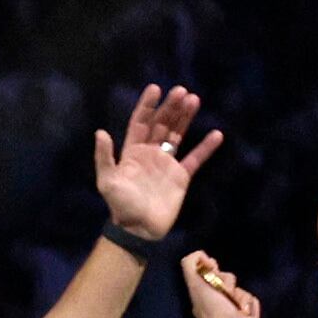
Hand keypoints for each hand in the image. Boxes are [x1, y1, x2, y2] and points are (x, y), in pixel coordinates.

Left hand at [94, 86, 223, 238]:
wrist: (139, 228)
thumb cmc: (120, 205)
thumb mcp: (107, 181)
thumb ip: (105, 157)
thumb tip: (100, 132)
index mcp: (132, 151)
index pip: (140, 122)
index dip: (147, 105)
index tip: (156, 89)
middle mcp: (151, 152)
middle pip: (162, 124)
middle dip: (171, 107)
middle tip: (182, 91)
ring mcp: (167, 163)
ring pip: (178, 135)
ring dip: (186, 118)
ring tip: (195, 100)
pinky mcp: (182, 177)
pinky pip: (196, 159)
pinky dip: (206, 147)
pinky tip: (216, 134)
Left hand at [181, 249, 264, 317]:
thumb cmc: (210, 307)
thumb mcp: (194, 282)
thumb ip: (190, 264)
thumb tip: (204, 255)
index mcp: (204, 294)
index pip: (210, 274)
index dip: (212, 269)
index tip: (213, 266)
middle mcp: (219, 301)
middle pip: (228, 279)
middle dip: (227, 282)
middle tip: (224, 291)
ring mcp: (236, 308)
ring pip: (241, 290)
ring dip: (239, 296)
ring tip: (236, 308)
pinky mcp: (251, 315)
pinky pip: (253, 300)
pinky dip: (250, 305)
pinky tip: (245, 314)